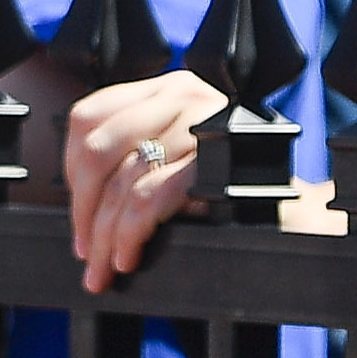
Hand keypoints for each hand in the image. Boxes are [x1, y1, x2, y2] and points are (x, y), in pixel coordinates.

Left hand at [62, 70, 227, 288]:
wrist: (286, 209)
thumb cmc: (229, 189)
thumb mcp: (176, 154)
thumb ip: (134, 157)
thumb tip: (81, 204)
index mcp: (165, 90)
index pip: (89, 117)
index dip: (70, 170)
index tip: (78, 213)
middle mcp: (181, 97)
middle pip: (97, 152)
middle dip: (83, 211)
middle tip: (85, 250)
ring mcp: (199, 125)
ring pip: (121, 181)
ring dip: (104, 235)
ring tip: (103, 267)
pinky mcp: (211, 162)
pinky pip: (150, 199)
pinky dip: (129, 234)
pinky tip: (128, 256)